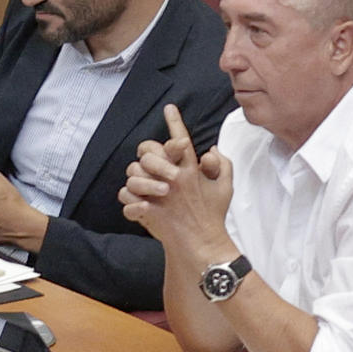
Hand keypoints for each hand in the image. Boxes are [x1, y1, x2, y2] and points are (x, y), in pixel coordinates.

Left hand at [119, 104, 235, 267]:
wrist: (202, 244)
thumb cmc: (214, 215)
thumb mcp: (226, 187)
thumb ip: (222, 165)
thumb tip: (212, 150)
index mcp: (191, 170)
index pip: (182, 140)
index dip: (175, 121)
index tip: (169, 108)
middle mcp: (174, 178)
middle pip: (148, 151)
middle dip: (146, 155)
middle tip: (150, 166)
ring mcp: (159, 194)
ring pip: (133, 173)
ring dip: (135, 180)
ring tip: (144, 190)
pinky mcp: (148, 209)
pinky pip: (126, 198)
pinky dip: (129, 203)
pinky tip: (139, 208)